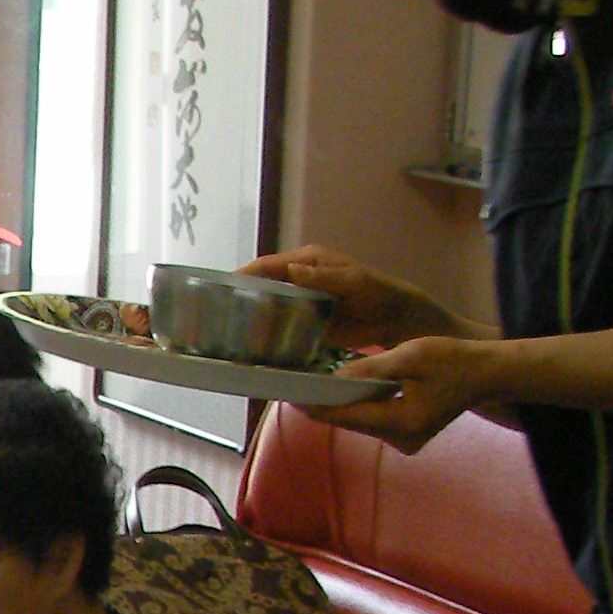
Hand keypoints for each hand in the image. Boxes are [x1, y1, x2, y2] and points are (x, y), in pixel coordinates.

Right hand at [239, 246, 455, 350]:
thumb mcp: (355, 281)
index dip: (242, 275)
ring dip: (249, 322)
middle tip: (215, 318)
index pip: (266, 265)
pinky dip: (265, 338)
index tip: (218, 289)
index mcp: (307, 262)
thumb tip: (291, 269)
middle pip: (260, 288)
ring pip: (266, 310)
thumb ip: (324, 276)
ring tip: (225, 337)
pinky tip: (252, 351)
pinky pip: (278, 330)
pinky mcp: (302, 325)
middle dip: (238, 300)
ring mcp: (299, 304)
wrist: (397, 321)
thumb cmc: (379, 293)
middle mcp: (297, 280)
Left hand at [299, 333, 493, 453]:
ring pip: (358, 421)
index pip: (348, 416)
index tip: (290, 394)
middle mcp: (401, 439)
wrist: (487, 374)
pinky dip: (357, 405)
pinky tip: (339, 389)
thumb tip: (334, 377)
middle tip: (293, 385)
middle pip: (350, 421)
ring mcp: (404, 441)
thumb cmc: (455, 359)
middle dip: (323, 404)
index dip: (317, 405)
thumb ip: (372, 368)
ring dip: (339, 404)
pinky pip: (371, 420)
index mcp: (403, 421)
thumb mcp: (413, 355)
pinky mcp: (405, 436)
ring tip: (309, 385)